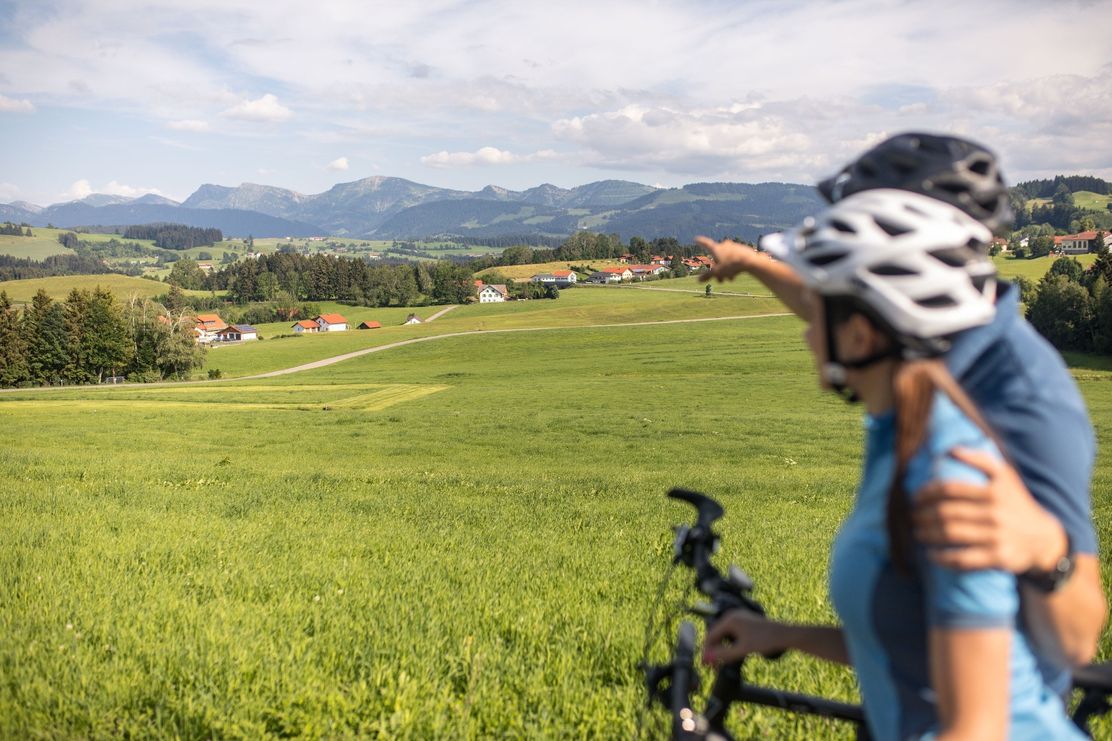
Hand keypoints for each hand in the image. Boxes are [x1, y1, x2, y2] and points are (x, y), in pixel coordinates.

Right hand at [694, 236, 762, 282]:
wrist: (751, 261)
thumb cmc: (732, 266)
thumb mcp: (717, 273)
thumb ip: (707, 276)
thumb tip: (698, 280)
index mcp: (716, 248)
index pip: (705, 243)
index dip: (700, 242)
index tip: (696, 239)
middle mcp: (724, 245)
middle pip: (718, 256)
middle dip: (718, 268)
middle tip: (720, 279)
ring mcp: (734, 246)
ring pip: (727, 258)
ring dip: (726, 268)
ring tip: (730, 278)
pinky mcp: (743, 249)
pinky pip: (735, 257)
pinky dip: (733, 264)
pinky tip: (736, 273)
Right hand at [702, 610, 785, 665]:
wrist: (784, 635)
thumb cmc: (765, 640)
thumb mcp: (742, 649)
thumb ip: (723, 654)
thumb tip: (707, 659)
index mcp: (729, 619)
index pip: (711, 636)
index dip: (706, 651)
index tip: (705, 664)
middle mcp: (732, 616)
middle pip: (716, 635)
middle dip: (713, 651)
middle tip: (712, 666)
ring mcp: (739, 618)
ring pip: (724, 636)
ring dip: (721, 649)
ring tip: (720, 663)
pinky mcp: (745, 623)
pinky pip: (731, 634)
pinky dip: (729, 645)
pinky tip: (731, 654)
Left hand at [911, 447, 1067, 573]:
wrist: (1044, 538)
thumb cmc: (1016, 503)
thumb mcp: (1006, 476)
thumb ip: (981, 460)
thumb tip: (951, 450)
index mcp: (993, 491)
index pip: (950, 489)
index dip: (927, 493)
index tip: (914, 497)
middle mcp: (995, 513)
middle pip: (946, 512)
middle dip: (923, 514)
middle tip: (912, 516)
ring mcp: (996, 536)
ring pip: (950, 534)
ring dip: (927, 533)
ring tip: (917, 532)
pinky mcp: (999, 557)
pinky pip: (963, 559)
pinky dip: (942, 558)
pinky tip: (931, 555)